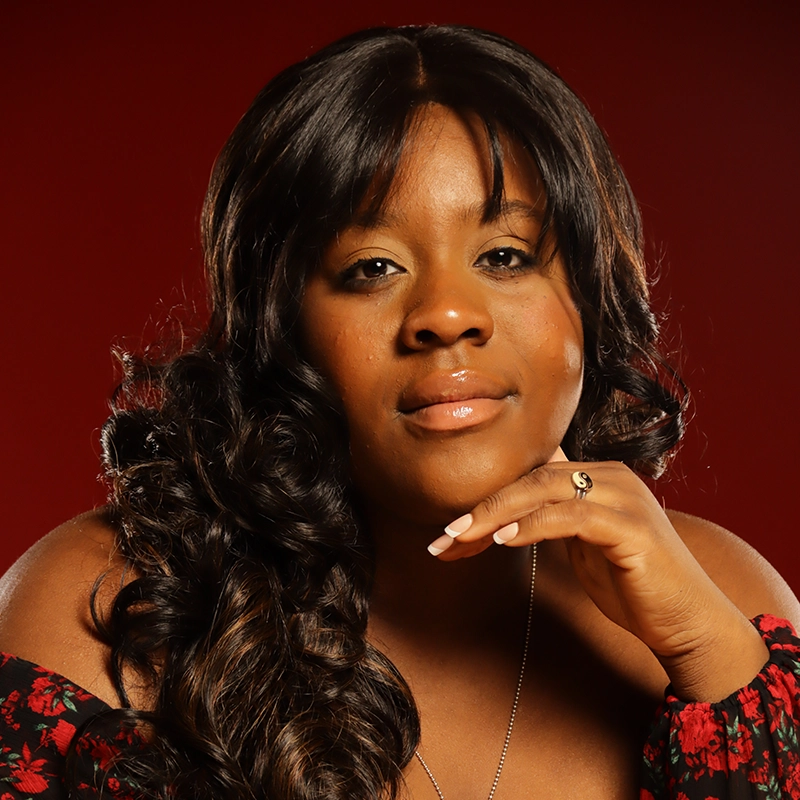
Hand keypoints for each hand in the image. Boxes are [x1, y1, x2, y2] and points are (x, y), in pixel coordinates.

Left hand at [427, 451, 767, 701]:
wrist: (690, 623)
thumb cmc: (634, 586)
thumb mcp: (583, 546)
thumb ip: (553, 520)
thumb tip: (506, 514)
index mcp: (597, 476)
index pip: (529, 474)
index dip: (486, 497)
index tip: (449, 533)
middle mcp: (610, 476)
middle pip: (529, 478)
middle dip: (480, 507)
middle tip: (442, 537)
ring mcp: (623, 497)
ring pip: (543, 490)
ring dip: (493, 516)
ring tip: (458, 539)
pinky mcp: (631, 526)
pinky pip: (571, 517)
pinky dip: (532, 527)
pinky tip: (503, 541)